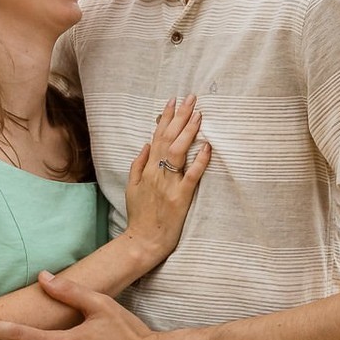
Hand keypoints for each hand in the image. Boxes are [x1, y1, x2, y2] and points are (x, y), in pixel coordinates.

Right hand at [123, 96, 210, 262]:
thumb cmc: (140, 216)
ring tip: (198, 114)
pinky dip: (199, 160)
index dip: (166, 118)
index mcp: (147, 169)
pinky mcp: (181, 198)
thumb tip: (146, 144)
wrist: (143, 241)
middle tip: (191, 98)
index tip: (173, 101)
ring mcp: (169, 185)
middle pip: (169, 138)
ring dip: (189, 131)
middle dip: (180, 116)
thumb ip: (138, 164)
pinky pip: (191, 176)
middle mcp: (157, 173)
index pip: (157, 137)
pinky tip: (207, 147)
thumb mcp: (131, 187)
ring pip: (178, 152)